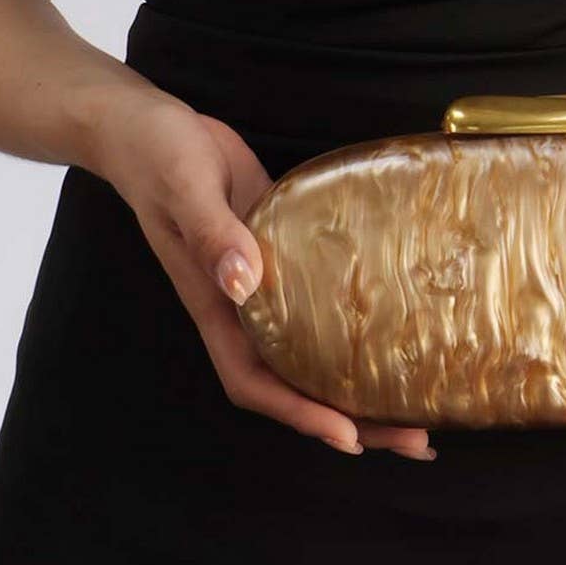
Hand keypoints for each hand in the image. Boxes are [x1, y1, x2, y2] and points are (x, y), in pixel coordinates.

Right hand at [94, 92, 436, 461]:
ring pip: (313, 347)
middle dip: (352, 416)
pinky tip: (393, 323)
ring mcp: (263, 282)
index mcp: (214, 305)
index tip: (349, 437)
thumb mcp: (184, 189)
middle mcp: (240, 306)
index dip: (299, 413)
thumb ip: (213, 234)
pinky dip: (352, 322)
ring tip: (418, 401)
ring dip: (360, 379)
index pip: (256, 380)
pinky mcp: (280, 250)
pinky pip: (320, 300)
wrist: (147, 126)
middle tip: (416, 439)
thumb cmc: (157, 156)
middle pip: (295, 381)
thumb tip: (244, 283)